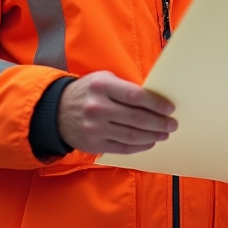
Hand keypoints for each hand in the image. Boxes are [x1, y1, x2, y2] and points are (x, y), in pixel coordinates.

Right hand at [58, 71, 176, 153]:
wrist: (55, 111)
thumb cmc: (87, 92)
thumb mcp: (103, 80)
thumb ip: (125, 88)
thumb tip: (155, 100)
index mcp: (102, 86)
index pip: (136, 96)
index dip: (156, 104)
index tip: (169, 108)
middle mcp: (98, 107)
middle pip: (137, 118)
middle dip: (159, 123)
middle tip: (172, 124)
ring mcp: (95, 128)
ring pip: (132, 135)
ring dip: (153, 136)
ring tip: (164, 134)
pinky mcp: (94, 144)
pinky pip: (123, 147)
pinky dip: (139, 146)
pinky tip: (149, 142)